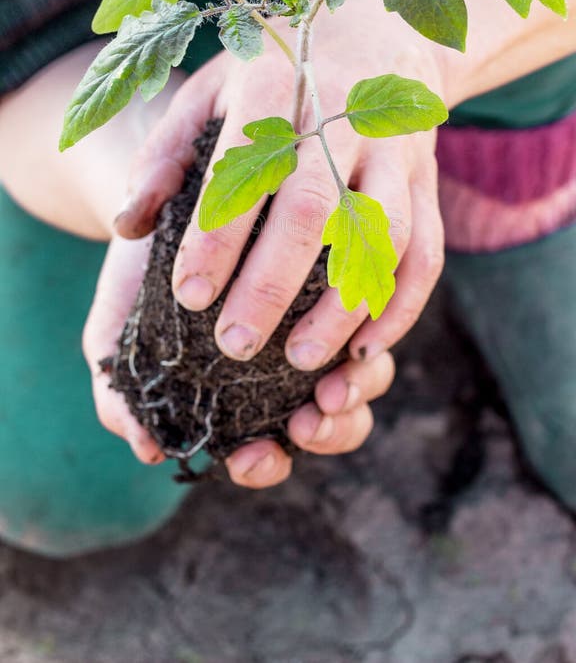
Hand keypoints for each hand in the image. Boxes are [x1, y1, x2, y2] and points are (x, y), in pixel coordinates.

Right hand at [83, 230, 395, 485]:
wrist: (154, 200)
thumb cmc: (136, 280)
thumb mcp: (118, 335)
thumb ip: (123, 397)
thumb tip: (148, 450)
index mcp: (248, 390)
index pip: (268, 449)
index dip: (269, 463)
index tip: (253, 456)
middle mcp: (294, 360)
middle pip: (341, 418)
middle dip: (332, 432)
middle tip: (306, 424)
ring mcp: (323, 316)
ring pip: (366, 371)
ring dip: (355, 391)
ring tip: (326, 388)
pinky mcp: (340, 265)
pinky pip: (371, 304)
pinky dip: (364, 322)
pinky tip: (332, 317)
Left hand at [114, 0, 447, 481]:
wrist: (381, 34)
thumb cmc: (279, 72)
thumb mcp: (213, 88)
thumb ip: (166, 153)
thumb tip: (126, 227)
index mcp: (277, 86)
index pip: (246, 169)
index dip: (217, 236)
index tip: (188, 295)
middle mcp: (343, 116)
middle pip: (314, 209)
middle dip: (272, 284)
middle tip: (235, 345)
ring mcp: (395, 149)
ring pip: (382, 236)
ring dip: (344, 305)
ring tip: (301, 360)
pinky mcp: (426, 180)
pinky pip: (427, 250)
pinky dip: (401, 303)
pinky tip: (366, 346)